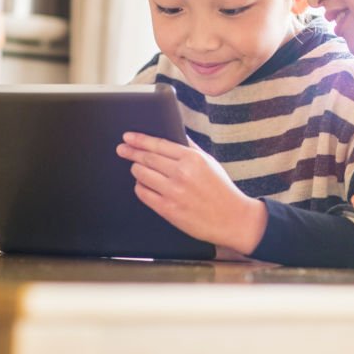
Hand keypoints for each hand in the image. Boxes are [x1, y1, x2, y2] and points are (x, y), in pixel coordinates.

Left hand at [116, 132, 266, 254]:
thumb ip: (191, 148)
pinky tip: (143, 185)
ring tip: (136, 168)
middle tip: (121, 149)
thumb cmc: (221, 189)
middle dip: (130, 152)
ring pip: (142, 175)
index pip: (159, 145)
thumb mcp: (210, 162)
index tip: (128, 136)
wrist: (231, 218)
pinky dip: (140, 187)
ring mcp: (173, 192)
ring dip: (136, 170)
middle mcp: (181, 173)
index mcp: (192, 159)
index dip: (140, 140)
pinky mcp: (168, 209)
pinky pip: (143, 194)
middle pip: (147, 158)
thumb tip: (176, 135)